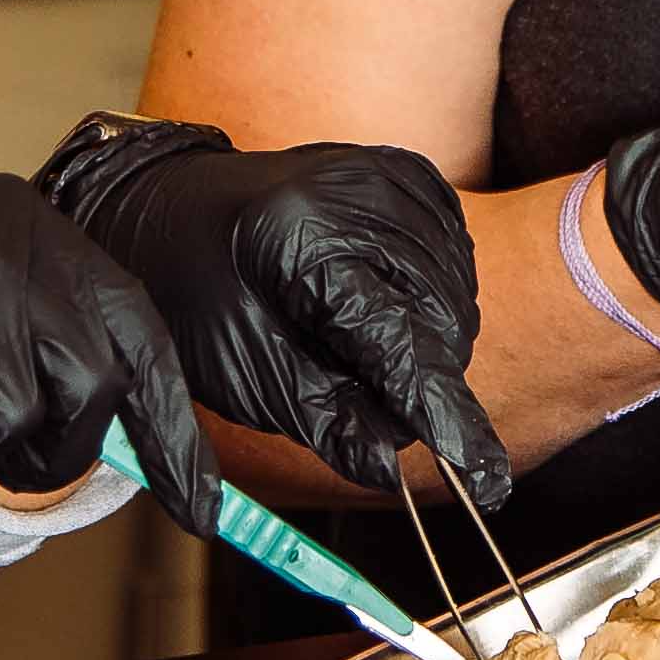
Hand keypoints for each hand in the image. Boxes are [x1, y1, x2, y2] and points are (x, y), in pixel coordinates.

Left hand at [35, 113, 515, 507]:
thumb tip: (390, 470)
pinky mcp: (411, 174)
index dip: (446, 419)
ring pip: (457, 303)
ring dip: (421, 342)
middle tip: (345, 380)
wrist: (173, 203)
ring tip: (345, 330)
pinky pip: (454, 265)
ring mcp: (393, 176)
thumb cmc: (194, 289)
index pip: (401, 345)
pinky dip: (423, 302)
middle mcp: (362, 193)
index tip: (486, 485)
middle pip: (441, 327)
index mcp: (305, 240)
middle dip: (410, 380)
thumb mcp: (243, 370)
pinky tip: (374, 298)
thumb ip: (324, 420)